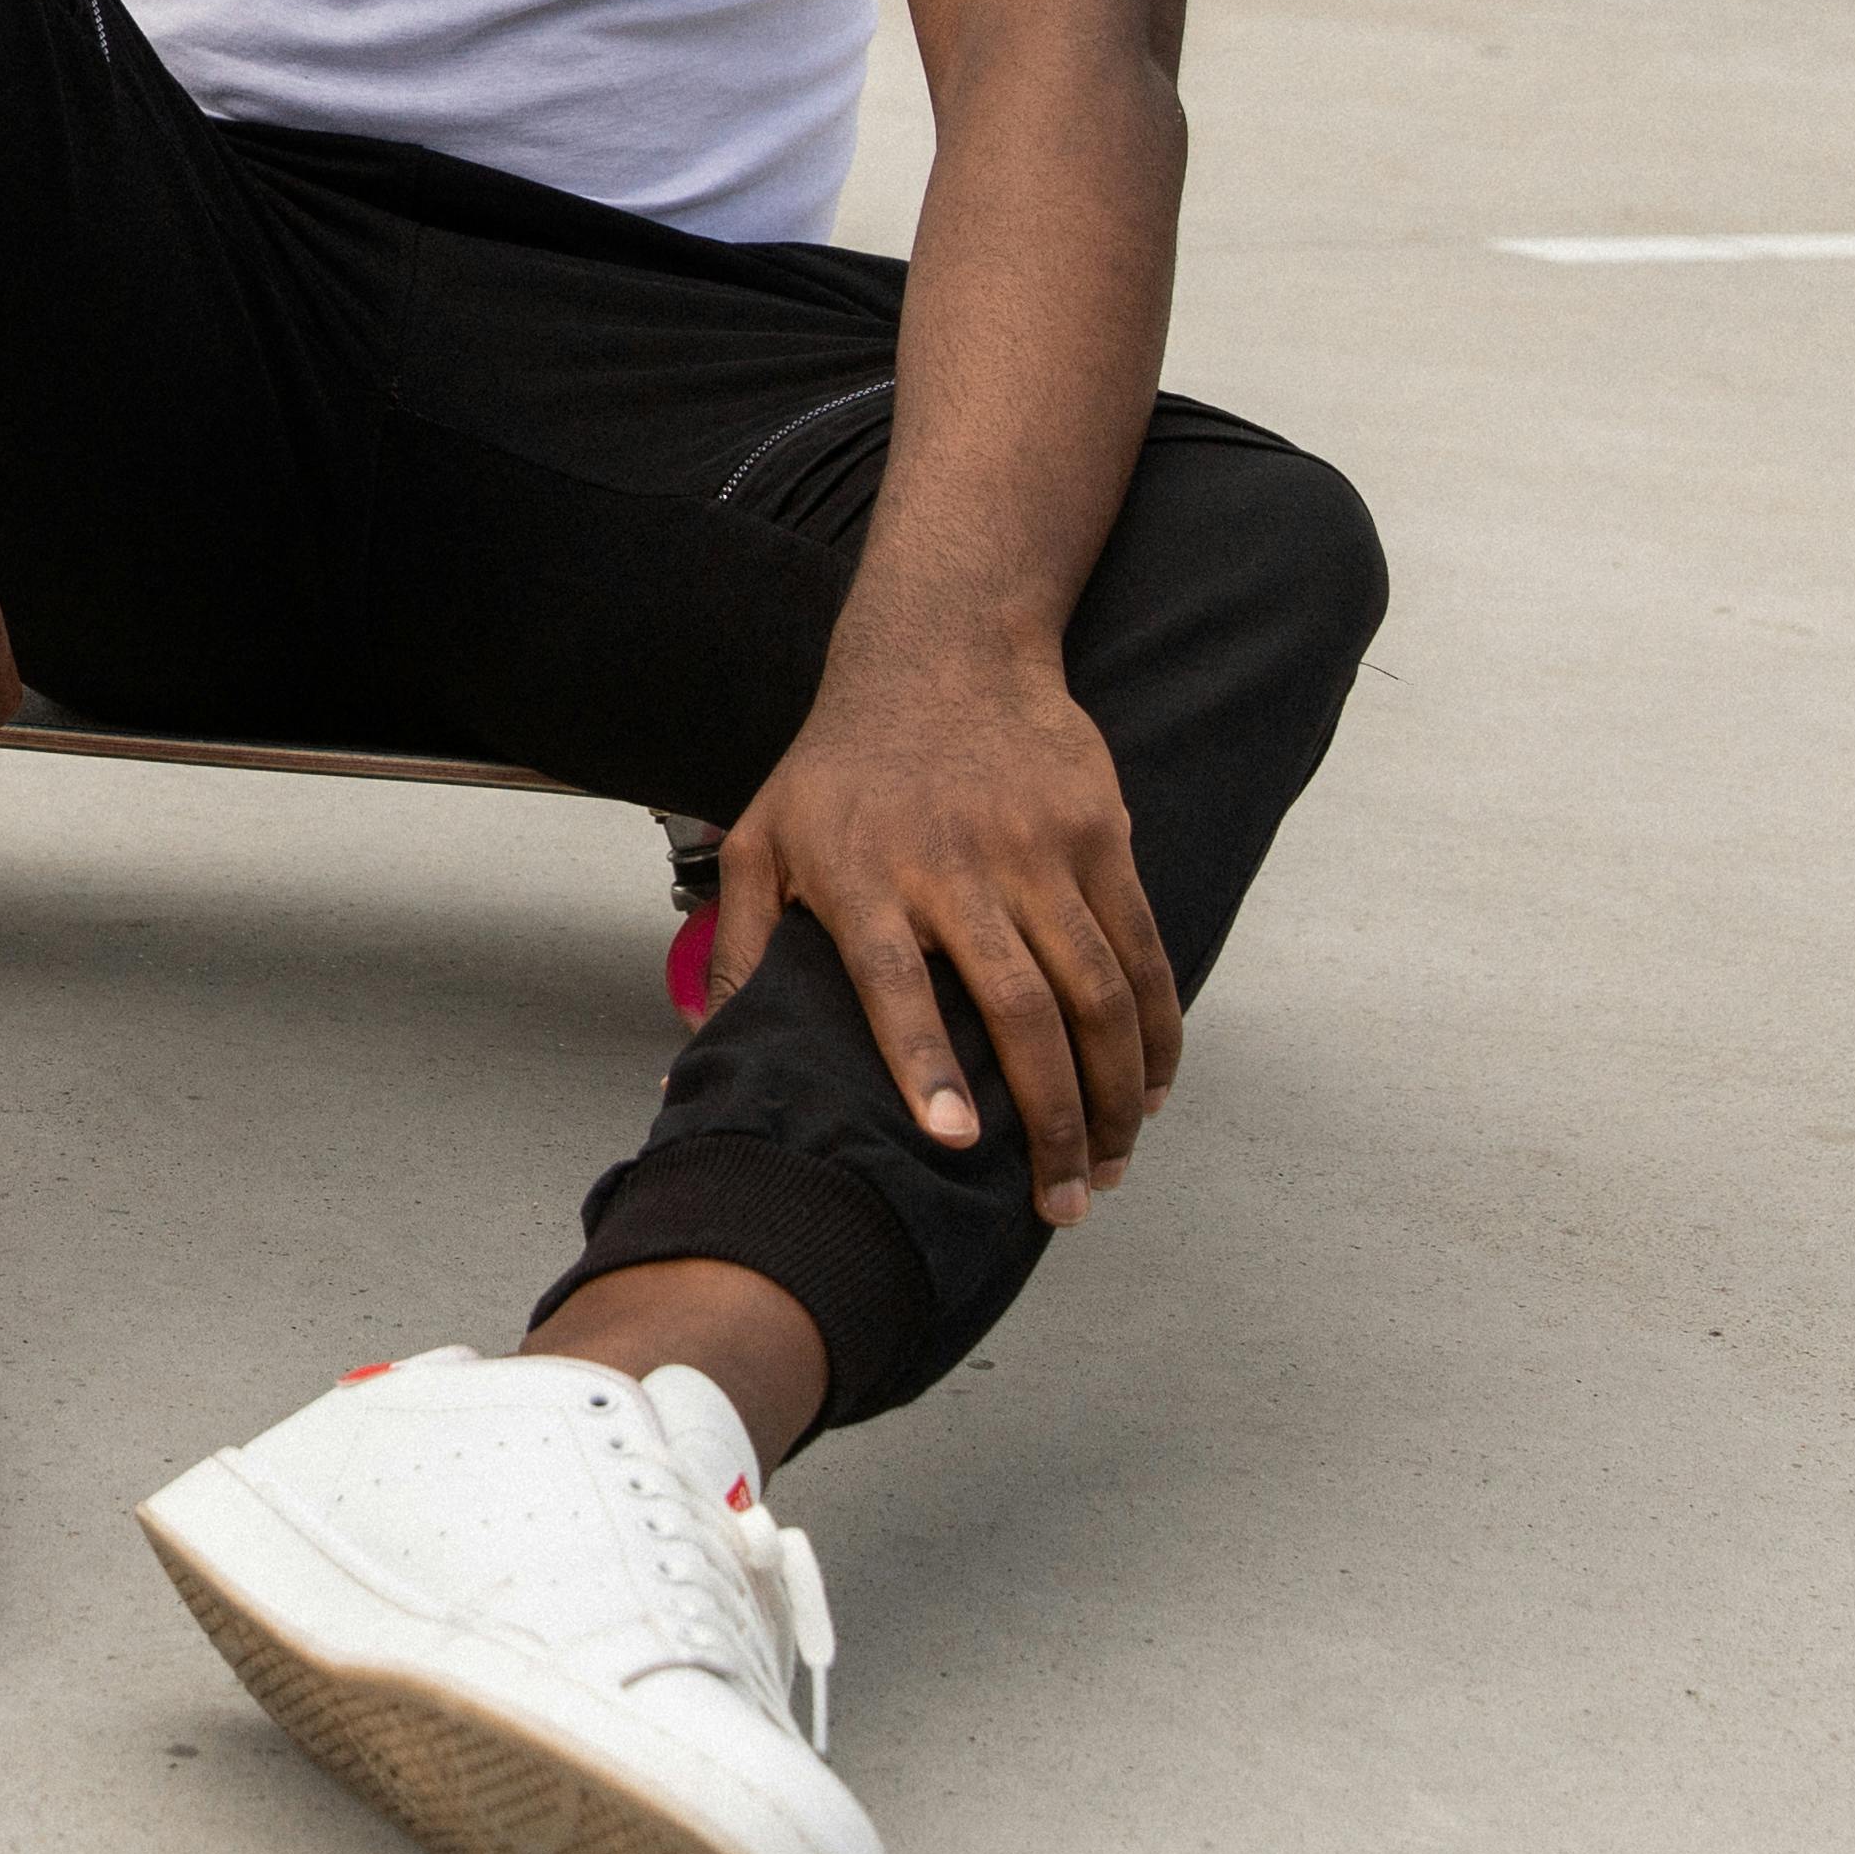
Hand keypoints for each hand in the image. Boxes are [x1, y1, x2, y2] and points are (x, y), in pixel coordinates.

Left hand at [710, 617, 1180, 1227]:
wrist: (940, 649)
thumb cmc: (837, 767)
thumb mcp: (762, 839)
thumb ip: (742, 949)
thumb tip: (697, 1062)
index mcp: (861, 878)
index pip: (895, 983)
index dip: (924, 1064)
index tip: (956, 1143)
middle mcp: (953, 867)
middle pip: (1020, 1010)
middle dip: (1052, 1121)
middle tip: (1061, 1204)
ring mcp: (1036, 850)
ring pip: (1097, 992)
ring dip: (1114, 1093)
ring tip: (1110, 1165)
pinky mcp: (1099, 834)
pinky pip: (1142, 948)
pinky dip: (1157, 1029)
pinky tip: (1150, 1087)